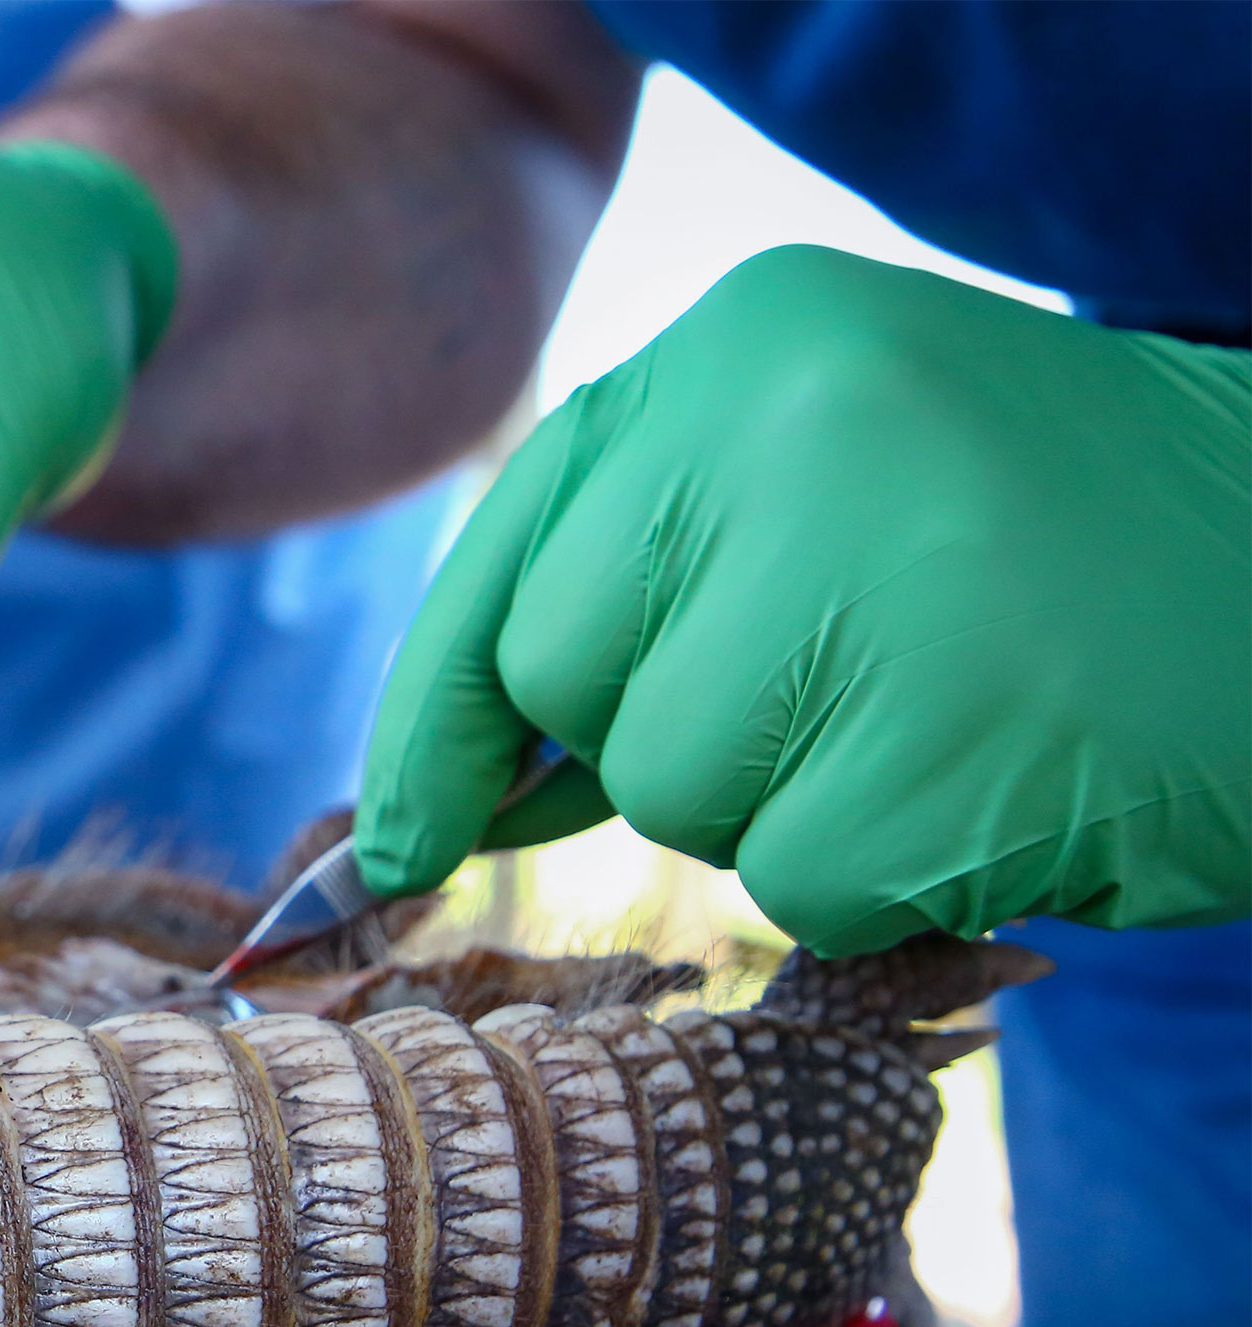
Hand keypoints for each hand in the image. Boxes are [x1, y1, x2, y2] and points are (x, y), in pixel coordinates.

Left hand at [356, 246, 1251, 955]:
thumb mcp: (804, 500)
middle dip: (667, 739)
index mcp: (739, 344)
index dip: (437, 722)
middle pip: (569, 688)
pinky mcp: (957, 736)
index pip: (501, 569)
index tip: (404, 834)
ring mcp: (880, 575)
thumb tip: (417, 814)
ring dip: (791, 807)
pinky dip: (889, 875)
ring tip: (943, 712)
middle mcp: (793, 427)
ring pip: (683, 798)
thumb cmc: (1022, 547)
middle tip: (844, 685)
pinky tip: (996, 780)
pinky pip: (808, 882)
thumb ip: (614, 616)